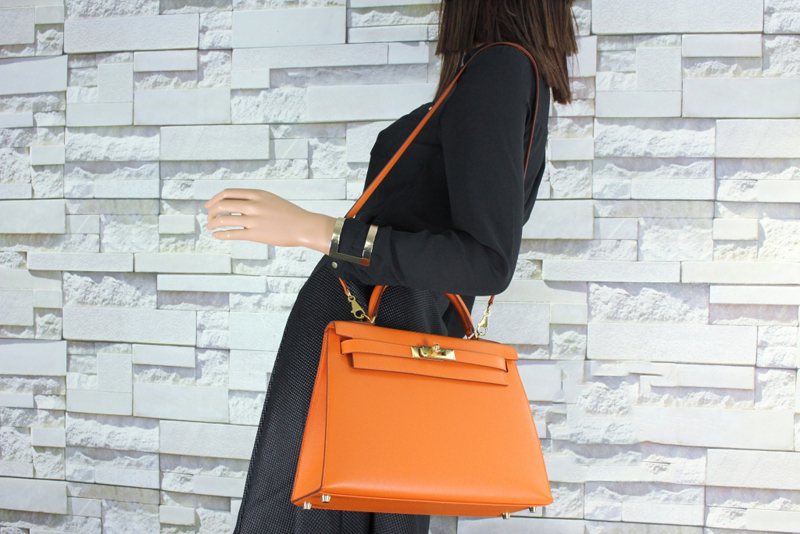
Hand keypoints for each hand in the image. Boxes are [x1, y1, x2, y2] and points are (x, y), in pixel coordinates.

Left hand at [203, 188, 336, 254]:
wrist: (303, 226)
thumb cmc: (289, 214)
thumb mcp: (271, 199)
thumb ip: (254, 200)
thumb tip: (237, 205)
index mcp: (257, 194)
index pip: (228, 193)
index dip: (214, 199)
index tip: (209, 205)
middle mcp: (253, 205)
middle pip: (222, 205)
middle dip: (211, 212)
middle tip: (209, 218)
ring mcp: (254, 219)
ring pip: (224, 219)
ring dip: (213, 224)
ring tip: (210, 227)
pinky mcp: (255, 234)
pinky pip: (232, 233)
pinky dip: (221, 234)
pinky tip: (217, 235)